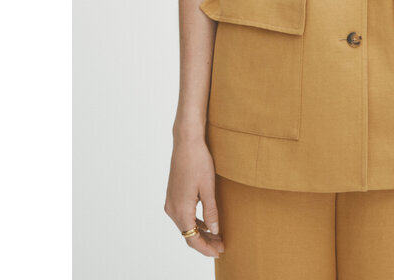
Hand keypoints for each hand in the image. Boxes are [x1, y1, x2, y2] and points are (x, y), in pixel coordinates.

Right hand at [164, 135, 223, 256]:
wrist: (186, 142)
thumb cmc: (198, 161)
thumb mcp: (208, 187)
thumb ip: (211, 211)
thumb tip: (214, 231)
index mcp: (181, 210)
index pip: (192, 239)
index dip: (205, 249)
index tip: (219, 252)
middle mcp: (172, 209)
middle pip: (188, 234)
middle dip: (205, 242)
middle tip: (222, 245)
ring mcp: (171, 202)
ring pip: (185, 225)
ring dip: (200, 232)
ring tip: (217, 237)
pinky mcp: (173, 195)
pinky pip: (183, 216)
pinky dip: (195, 222)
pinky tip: (206, 223)